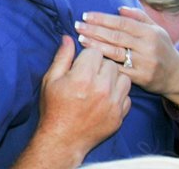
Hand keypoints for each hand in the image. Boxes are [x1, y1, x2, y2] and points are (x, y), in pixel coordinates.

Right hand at [38, 36, 130, 158]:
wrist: (62, 139)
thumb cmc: (54, 108)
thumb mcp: (51, 79)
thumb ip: (62, 57)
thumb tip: (68, 38)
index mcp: (83, 77)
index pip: (95, 51)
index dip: (86, 55)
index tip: (80, 63)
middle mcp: (102, 88)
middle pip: (110, 63)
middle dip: (99, 65)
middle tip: (88, 74)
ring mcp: (113, 103)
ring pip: (124, 78)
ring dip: (113, 78)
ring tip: (99, 84)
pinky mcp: (120, 115)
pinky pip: (127, 96)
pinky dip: (118, 95)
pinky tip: (105, 98)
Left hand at [76, 7, 178, 105]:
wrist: (176, 76)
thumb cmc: (161, 48)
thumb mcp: (155, 29)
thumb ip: (138, 17)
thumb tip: (118, 8)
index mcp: (150, 33)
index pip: (122, 23)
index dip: (102, 18)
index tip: (86, 15)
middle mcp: (147, 47)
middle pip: (116, 36)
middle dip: (94, 30)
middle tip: (77, 26)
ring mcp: (144, 64)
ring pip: (115, 53)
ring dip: (95, 45)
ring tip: (81, 39)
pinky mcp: (140, 78)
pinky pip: (118, 70)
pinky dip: (103, 63)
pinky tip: (90, 57)